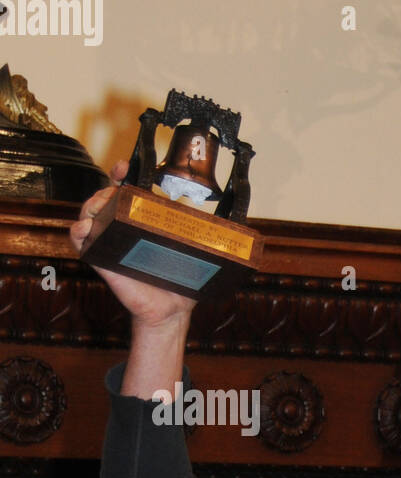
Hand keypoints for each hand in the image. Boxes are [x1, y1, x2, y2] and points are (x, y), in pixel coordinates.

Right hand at [69, 159, 197, 328]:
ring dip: (93, 204)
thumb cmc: (179, 280)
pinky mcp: (101, 259)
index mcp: (141, 220)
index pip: (126, 189)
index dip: (121, 174)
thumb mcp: (194, 253)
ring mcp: (109, 241)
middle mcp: (122, 226)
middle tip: (117, 189)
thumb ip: (207, 237)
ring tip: (103, 206)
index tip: (125, 167)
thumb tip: (243, 229)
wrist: (171, 310)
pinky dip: (79, 231)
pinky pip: (81, 241)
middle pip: (104, 197)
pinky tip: (86, 228)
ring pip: (90, 213)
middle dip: (107, 187)